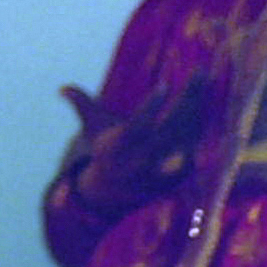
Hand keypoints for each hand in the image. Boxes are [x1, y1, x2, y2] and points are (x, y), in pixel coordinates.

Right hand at [59, 77, 208, 214]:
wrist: (113, 193)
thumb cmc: (105, 150)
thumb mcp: (91, 128)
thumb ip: (82, 104)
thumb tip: (63, 88)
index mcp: (120, 147)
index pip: (138, 126)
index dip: (150, 107)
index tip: (163, 85)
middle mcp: (143, 159)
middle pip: (171, 127)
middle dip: (187, 99)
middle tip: (199, 72)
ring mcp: (164, 168)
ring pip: (187, 136)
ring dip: (198, 108)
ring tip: (203, 80)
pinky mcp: (179, 174)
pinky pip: (194, 145)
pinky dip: (200, 124)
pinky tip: (204, 100)